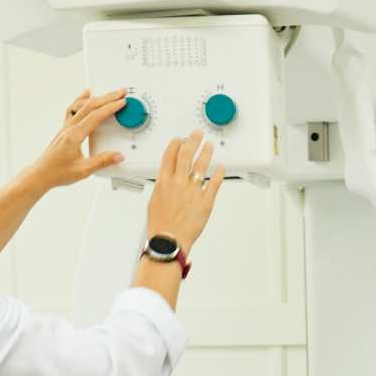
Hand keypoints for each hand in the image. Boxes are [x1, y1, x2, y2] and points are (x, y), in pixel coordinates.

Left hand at [30, 88, 128, 188]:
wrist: (40, 174)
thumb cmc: (56, 173)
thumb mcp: (82, 170)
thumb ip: (102, 162)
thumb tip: (118, 156)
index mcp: (74, 136)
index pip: (95, 116)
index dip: (110, 107)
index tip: (122, 102)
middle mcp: (69, 128)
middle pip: (90, 106)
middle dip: (108, 97)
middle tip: (121, 93)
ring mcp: (65, 127)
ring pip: (82, 106)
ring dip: (97, 98)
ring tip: (109, 94)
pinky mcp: (64, 130)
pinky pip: (73, 109)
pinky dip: (81, 100)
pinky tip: (85, 95)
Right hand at [146, 129, 226, 249]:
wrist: (169, 241)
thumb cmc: (160, 226)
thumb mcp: (154, 202)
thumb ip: (162, 187)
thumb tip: (166, 179)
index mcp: (163, 183)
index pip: (169, 156)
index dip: (175, 145)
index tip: (179, 139)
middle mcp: (178, 183)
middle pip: (186, 155)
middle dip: (193, 141)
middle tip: (197, 134)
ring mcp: (193, 191)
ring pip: (201, 165)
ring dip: (206, 153)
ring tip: (210, 146)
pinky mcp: (205, 200)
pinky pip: (214, 183)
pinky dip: (218, 174)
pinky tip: (221, 168)